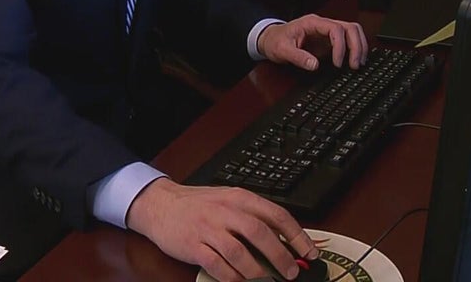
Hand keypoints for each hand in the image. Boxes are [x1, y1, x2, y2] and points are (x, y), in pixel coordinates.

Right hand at [126, 178, 318, 280]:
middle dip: (281, 256)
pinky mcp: (193, 246)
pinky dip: (233, 278)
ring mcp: (208, 229)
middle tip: (292, 272)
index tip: (310, 252)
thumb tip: (286, 238)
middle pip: (260, 233)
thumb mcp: (229, 200)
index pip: (276, 214)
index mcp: (239, 198)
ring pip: (239, 252)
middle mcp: (225, 211)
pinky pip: (217, 266)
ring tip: (268, 281)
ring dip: (258, 271)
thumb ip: (253, 215)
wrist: (160, 204)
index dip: (297, 235)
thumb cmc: (199, 205)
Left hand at [257, 14, 367, 70]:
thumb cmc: (276, 40)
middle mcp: (323, 25)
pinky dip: (354, 50)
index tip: (337, 63)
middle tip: (354, 64)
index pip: (335, 29)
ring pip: (352, 32)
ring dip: (358, 47)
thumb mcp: (282, 50)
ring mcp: (327, 32)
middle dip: (356, 46)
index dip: (340, 46)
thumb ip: (298, 57)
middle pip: (350, 28)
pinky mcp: (329, 41)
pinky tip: (354, 61)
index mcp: (312, 23)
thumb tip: (314, 65)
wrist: (270, 39)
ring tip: (357, 64)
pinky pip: (348, 41)